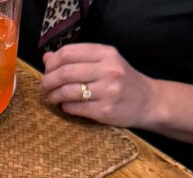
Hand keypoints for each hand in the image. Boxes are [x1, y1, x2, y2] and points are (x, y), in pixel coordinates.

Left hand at [39, 43, 158, 129]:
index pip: (69, 52)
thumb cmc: (122, 81)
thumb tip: (47, 57)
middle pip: (65, 72)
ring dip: (53, 96)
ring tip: (51, 99)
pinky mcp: (104, 110)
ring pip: (67, 91)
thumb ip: (78, 59)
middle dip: (48, 81)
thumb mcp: (105, 63)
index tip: (47, 71)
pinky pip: (74, 108)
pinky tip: (65, 107)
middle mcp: (108, 69)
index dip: (52, 63)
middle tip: (43, 88)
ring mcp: (107, 91)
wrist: (149, 102)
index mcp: (107, 53)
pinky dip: (64, 107)